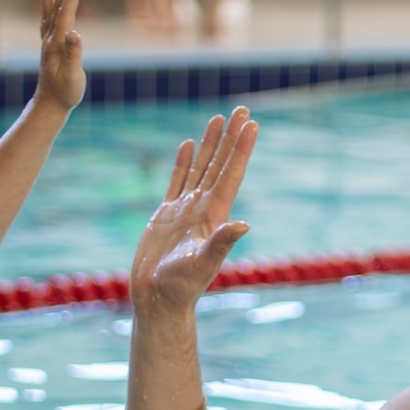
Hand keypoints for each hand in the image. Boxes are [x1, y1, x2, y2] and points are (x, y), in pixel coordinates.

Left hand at [34, 0, 86, 112]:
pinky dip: (47, 8)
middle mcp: (50, 39)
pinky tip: (48, 4)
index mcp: (57, 43)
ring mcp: (47, 42)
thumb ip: (74, 54)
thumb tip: (74, 33)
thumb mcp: (72, 75)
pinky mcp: (49, 47)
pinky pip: (47, 21)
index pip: (65, 13)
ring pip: (48, 11)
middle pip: (55, 7)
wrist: (49, 105)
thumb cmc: (64, 92)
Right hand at [130, 108, 257, 315]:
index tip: (252, 124)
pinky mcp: (166, 215)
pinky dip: (183, 162)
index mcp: (214, 216)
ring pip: (200, 168)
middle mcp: (203, 208)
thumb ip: (221, 244)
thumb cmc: (180, 288)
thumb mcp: (202, 265)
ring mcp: (185, 210)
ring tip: (218, 118)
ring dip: (210, 144)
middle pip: (220, 164)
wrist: (157, 300)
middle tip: (242, 109)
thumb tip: (243, 225)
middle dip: (230, 137)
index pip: (231, 174)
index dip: (241, 149)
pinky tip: (188, 145)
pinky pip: (177, 181)